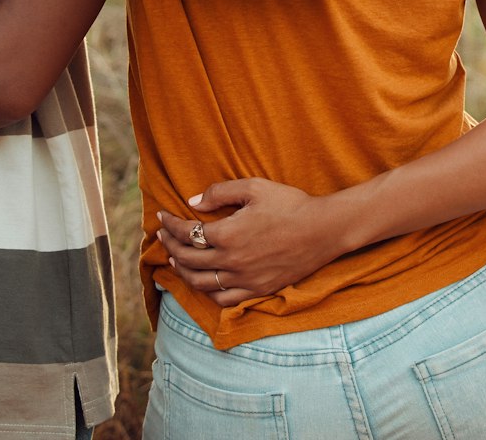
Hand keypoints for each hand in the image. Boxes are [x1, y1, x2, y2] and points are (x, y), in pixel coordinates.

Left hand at [153, 178, 353, 305]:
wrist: (324, 230)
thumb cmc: (290, 204)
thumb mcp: (255, 188)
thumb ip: (220, 192)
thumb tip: (193, 203)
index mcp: (228, 233)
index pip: (187, 232)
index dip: (170, 224)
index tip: (161, 216)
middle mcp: (231, 260)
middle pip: (188, 258)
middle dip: (170, 245)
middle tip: (162, 236)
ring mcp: (244, 279)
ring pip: (201, 282)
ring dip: (183, 270)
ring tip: (176, 260)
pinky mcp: (257, 290)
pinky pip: (223, 298)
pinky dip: (208, 291)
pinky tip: (204, 281)